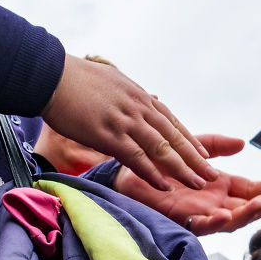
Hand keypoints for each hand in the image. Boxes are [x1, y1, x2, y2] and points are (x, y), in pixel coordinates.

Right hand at [42, 54, 215, 191]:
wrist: (48, 73)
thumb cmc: (73, 78)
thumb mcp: (110, 81)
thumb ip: (127, 94)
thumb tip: (138, 97)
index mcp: (139, 96)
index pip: (171, 121)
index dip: (189, 139)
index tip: (205, 154)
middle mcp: (138, 108)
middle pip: (174, 136)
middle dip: (196, 158)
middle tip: (212, 174)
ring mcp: (125, 121)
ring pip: (163, 148)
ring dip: (183, 168)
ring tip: (198, 183)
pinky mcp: (108, 134)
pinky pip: (137, 158)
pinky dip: (153, 173)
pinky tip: (165, 186)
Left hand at [114, 134, 260, 234]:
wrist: (125, 170)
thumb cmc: (158, 161)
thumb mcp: (190, 147)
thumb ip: (215, 146)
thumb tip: (242, 143)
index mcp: (219, 186)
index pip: (249, 190)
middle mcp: (212, 203)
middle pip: (245, 209)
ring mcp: (198, 214)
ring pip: (228, 221)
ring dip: (245, 215)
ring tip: (260, 205)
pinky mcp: (180, 221)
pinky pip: (199, 227)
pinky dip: (212, 224)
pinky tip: (223, 217)